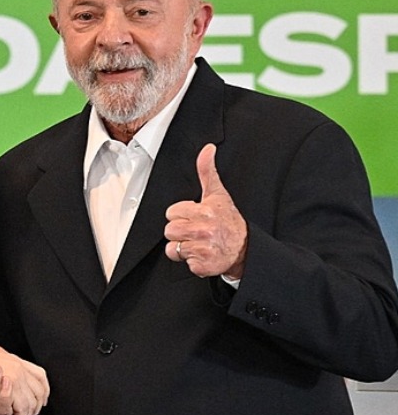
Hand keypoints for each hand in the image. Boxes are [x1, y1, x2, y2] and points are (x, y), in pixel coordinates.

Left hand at [164, 143, 247, 278]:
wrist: (246, 248)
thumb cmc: (229, 220)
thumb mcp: (218, 194)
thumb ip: (207, 171)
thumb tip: (207, 149)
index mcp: (204, 211)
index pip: (171, 213)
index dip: (180, 215)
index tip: (194, 217)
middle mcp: (204, 230)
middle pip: (169, 230)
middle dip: (179, 231)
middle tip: (195, 231)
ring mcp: (204, 249)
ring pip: (173, 248)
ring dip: (183, 247)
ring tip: (198, 242)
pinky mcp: (203, 265)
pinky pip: (183, 263)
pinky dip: (191, 261)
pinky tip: (202, 254)